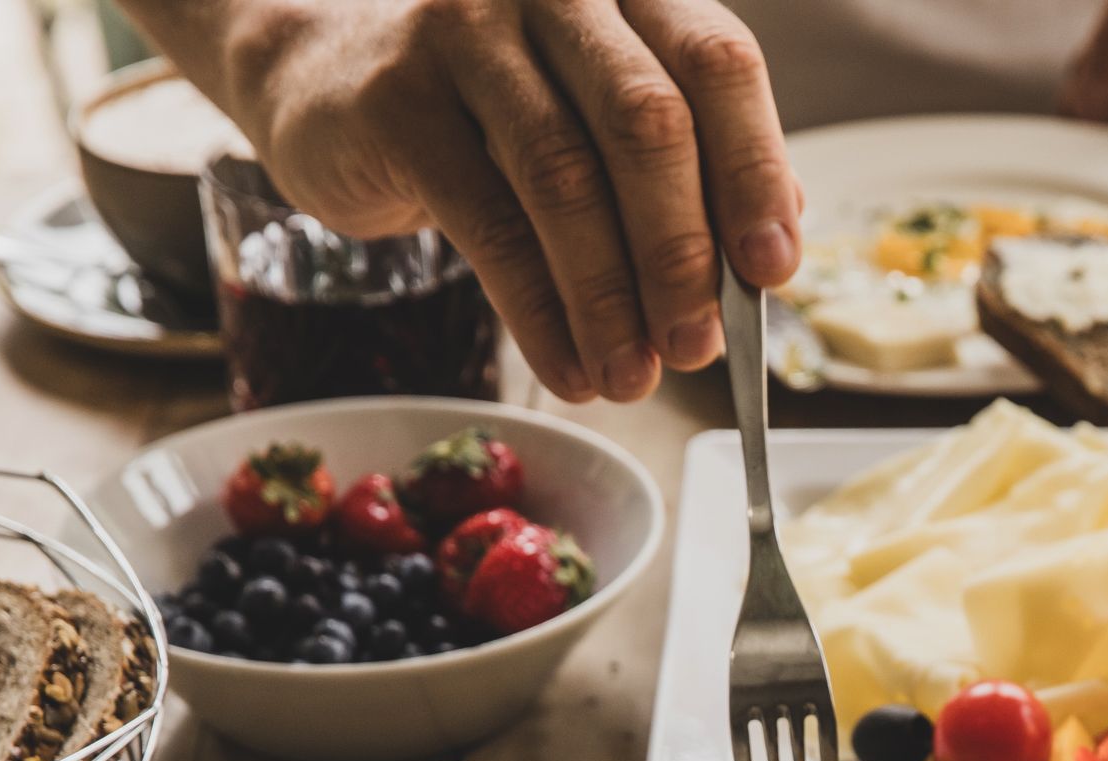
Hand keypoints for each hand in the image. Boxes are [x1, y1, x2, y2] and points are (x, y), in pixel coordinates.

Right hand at [130, 0, 801, 401]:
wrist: (332, 84)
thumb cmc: (500, 112)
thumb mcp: (601, 119)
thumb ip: (693, 164)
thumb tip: (774, 247)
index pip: (717, 63)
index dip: (754, 170)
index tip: (773, 270)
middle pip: (646, 121)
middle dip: (682, 252)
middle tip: (698, 349)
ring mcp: (467, 32)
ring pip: (564, 179)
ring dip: (609, 299)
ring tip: (631, 379)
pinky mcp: (398, 99)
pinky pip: (488, 224)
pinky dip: (539, 313)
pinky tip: (568, 370)